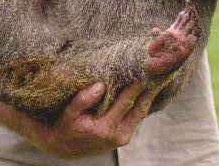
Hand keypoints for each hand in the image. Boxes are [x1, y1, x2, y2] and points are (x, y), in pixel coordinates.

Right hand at [29, 81, 155, 157]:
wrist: (64, 148)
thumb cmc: (66, 127)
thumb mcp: (69, 113)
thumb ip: (83, 99)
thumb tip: (100, 85)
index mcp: (105, 127)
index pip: (126, 101)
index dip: (136, 85)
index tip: (143, 69)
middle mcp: (117, 134)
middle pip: (138, 107)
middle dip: (147, 88)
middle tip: (154, 69)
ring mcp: (122, 137)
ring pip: (140, 113)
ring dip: (147, 95)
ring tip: (155, 77)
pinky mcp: (123, 137)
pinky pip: (136, 118)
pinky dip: (142, 103)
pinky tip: (145, 90)